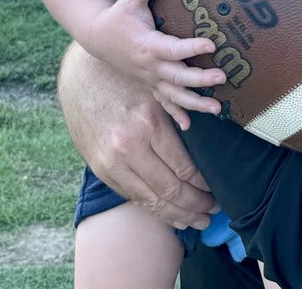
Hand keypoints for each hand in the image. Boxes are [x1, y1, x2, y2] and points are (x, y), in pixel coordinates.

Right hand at [58, 42, 220, 230]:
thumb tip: (207, 152)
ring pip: (152, 200)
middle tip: (215, 210)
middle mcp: (130, 146)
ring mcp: (113, 162)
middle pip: (170, 188)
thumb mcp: (157, 95)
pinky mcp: (102, 171)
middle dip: (196, 204)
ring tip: (199, 220)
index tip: (217, 190)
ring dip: (179, 214)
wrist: (83, 81)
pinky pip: (134, 198)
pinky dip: (155, 211)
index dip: (204, 184)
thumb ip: (179, 120)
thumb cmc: (127, 84)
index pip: (184, 166)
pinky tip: (173, 216)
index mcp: (149, 123)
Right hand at [89, 0, 226, 128]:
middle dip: (200, 80)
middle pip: (177, 77)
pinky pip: (163, 104)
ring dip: (196, 104)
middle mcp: (150, 66)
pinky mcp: (149, 85)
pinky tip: (189, 127)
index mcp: (148, 45)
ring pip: (174, 96)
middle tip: (223, 77)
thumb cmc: (118, 16)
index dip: (191, 48)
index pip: (173, 48)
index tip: (211, 45)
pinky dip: (176, 115)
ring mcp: (149, 79)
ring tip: (218, 110)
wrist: (97, 37)